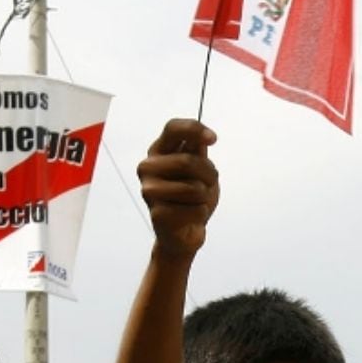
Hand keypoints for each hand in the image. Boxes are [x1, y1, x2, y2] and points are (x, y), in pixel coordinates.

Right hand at [136, 119, 217, 256]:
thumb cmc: (191, 197)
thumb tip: (202, 137)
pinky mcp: (157, 214)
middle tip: (208, 184)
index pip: (172, 129)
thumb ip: (197, 150)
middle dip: (209, 174)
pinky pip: (196, 209)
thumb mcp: (199, 168)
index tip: (213, 139)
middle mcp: (147, 168)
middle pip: (188, 160)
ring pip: (194, 188)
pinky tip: (190, 217)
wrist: (183, 234)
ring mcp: (149, 191)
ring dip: (205, 196)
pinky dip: (201, 214)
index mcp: (157, 152)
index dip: (195, 130)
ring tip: (197, 202)